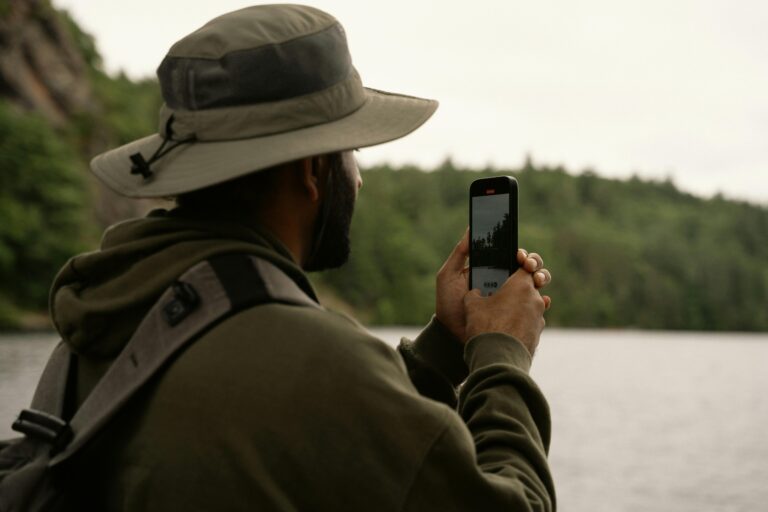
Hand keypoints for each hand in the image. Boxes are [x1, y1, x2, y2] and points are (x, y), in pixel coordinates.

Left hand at [435, 228, 551, 342]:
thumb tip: (471, 229)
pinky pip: (536, 307)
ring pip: (536, 284)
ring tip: (537, 281)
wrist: (450, 333)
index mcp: (492, 270)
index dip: (521, 253)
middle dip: (534, 263)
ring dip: (542, 278)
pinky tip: (543, 300)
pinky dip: (543, 302)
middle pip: (528, 267)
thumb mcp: (449, 275)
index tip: (519, 254)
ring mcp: (512, 299)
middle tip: (528, 266)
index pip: (512, 256)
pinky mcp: (518, 315)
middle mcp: (505, 282)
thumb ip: (459, 253)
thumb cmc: (448, 303)